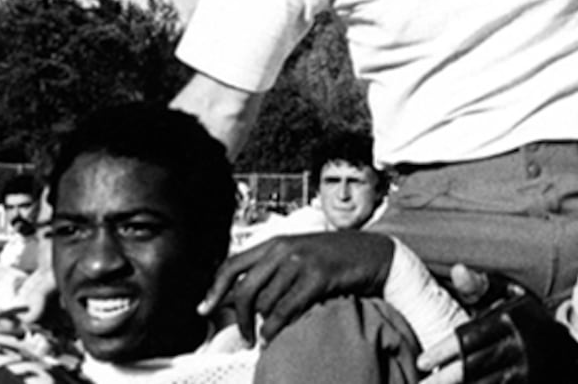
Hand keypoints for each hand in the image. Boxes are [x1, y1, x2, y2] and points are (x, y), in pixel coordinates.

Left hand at [198, 231, 392, 344]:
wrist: (373, 252)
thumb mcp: (300, 256)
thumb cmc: (336, 258)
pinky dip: (277, 327)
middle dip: (241, 318)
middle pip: (245, 289)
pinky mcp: (317, 277)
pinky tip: (276, 335)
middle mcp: (284, 249)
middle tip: (245, 336)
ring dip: (265, 325)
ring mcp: (301, 262)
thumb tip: (247, 300)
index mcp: (276, 242)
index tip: (203, 310)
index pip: (232, 264)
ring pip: (267, 303)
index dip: (214, 289)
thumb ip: (275, 269)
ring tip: (270, 334)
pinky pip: (286, 309)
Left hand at [417, 292, 577, 383]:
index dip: (442, 352)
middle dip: (442, 379)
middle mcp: (518, 346)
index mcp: (509, 320)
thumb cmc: (528, 320)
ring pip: (482, 383)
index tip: (422, 362)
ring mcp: (526, 371)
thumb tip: (457, 270)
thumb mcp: (509, 297)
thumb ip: (480, 286)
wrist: (569, 354)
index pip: (467, 338)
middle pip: (471, 366)